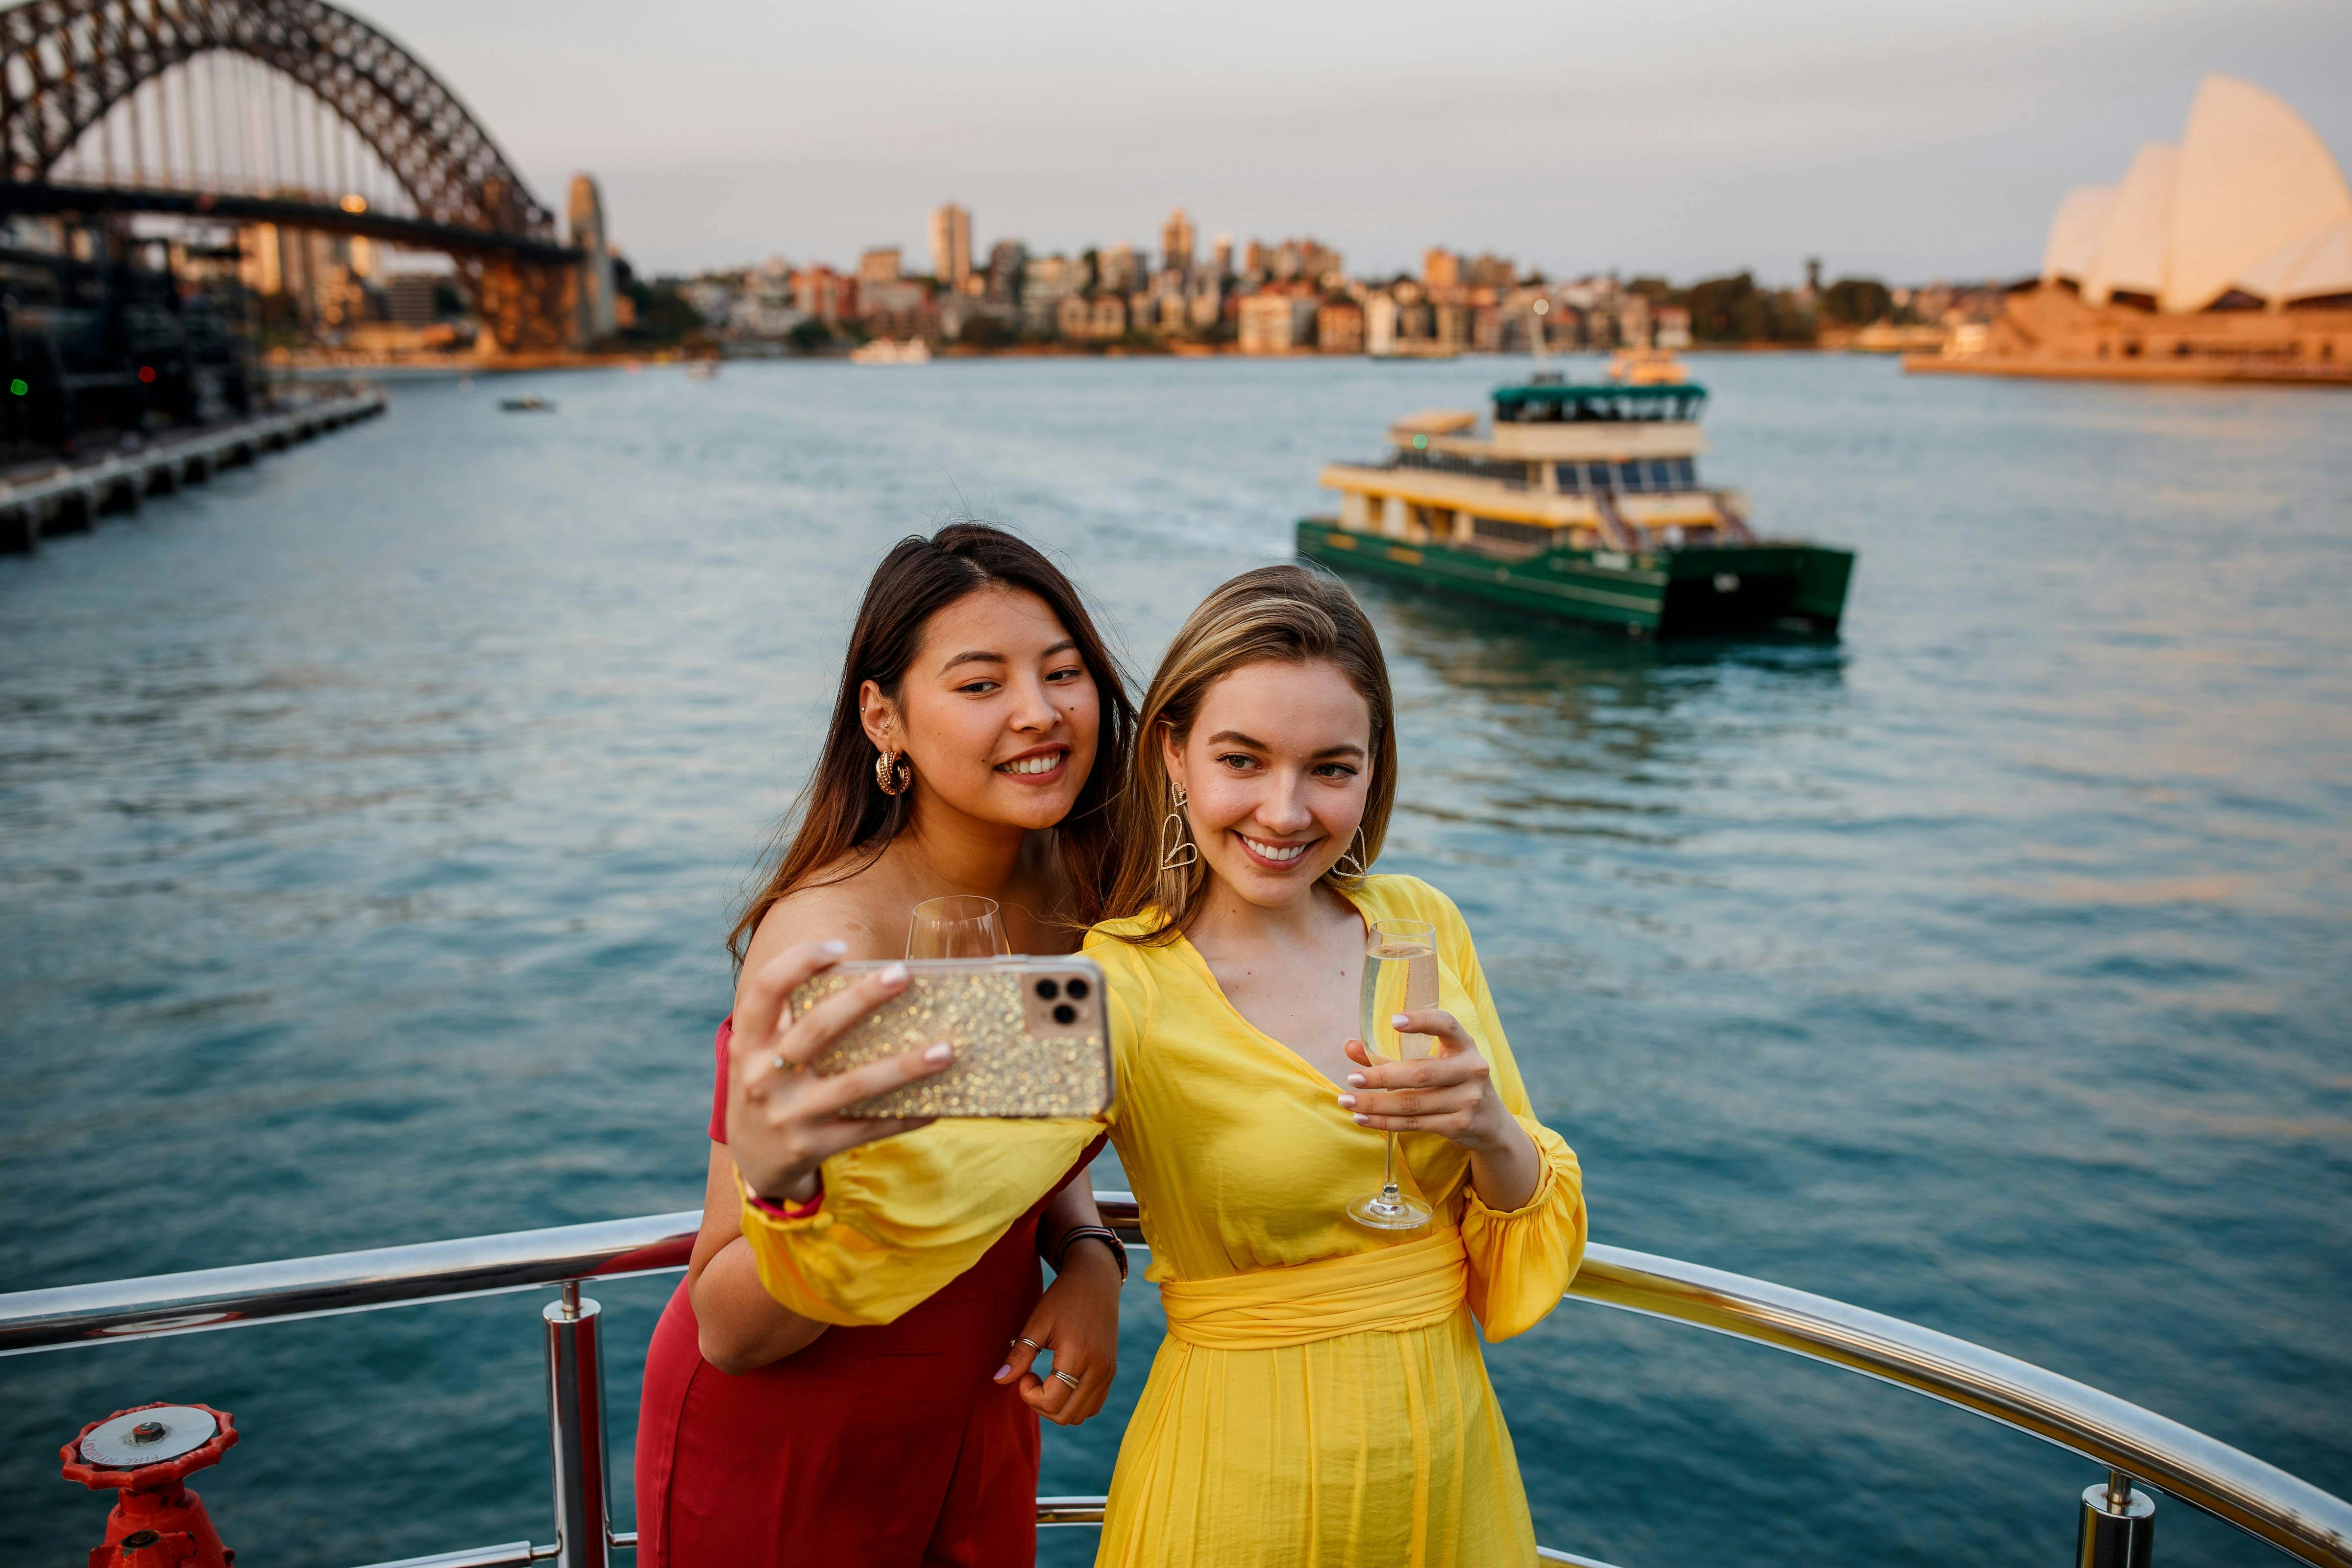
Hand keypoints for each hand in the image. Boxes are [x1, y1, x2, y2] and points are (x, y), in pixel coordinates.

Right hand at [726, 941, 952, 1202]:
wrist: (753, 1163)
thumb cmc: (770, 1086)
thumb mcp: (761, 1052)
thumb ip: (791, 1017)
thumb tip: (861, 976)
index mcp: (750, 1042)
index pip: (765, 989)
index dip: (798, 962)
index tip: (838, 947)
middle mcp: (763, 1076)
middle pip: (817, 1028)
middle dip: (862, 999)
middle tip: (903, 973)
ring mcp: (789, 1115)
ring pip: (855, 1085)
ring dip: (904, 1067)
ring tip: (945, 1050)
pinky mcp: (813, 1147)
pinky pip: (869, 1128)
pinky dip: (905, 1116)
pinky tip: (938, 1105)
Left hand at [994, 1240, 1119, 1426]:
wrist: (1095, 1280)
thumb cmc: (1062, 1297)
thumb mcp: (1037, 1322)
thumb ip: (1020, 1354)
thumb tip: (999, 1379)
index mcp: (1079, 1356)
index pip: (1051, 1402)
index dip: (1028, 1394)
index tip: (1024, 1371)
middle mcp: (1098, 1370)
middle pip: (1065, 1416)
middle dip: (1040, 1404)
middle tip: (1031, 1377)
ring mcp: (1108, 1373)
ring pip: (1080, 1416)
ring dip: (1057, 1407)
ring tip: (1046, 1380)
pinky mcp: (1110, 1372)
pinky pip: (1093, 1406)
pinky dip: (1073, 1404)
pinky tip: (1061, 1381)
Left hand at [1338, 1007, 1515, 1152]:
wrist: (1491, 1123)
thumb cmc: (1452, 1082)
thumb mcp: (1434, 1061)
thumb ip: (1392, 1053)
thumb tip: (1349, 1046)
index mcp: (1464, 1045)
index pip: (1446, 1025)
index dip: (1421, 1021)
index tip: (1393, 1020)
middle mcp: (1471, 1069)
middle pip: (1420, 1072)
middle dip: (1381, 1077)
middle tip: (1351, 1078)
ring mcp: (1468, 1099)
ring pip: (1412, 1103)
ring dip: (1375, 1103)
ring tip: (1347, 1101)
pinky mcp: (1460, 1124)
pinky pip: (1414, 1123)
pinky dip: (1384, 1122)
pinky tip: (1361, 1119)